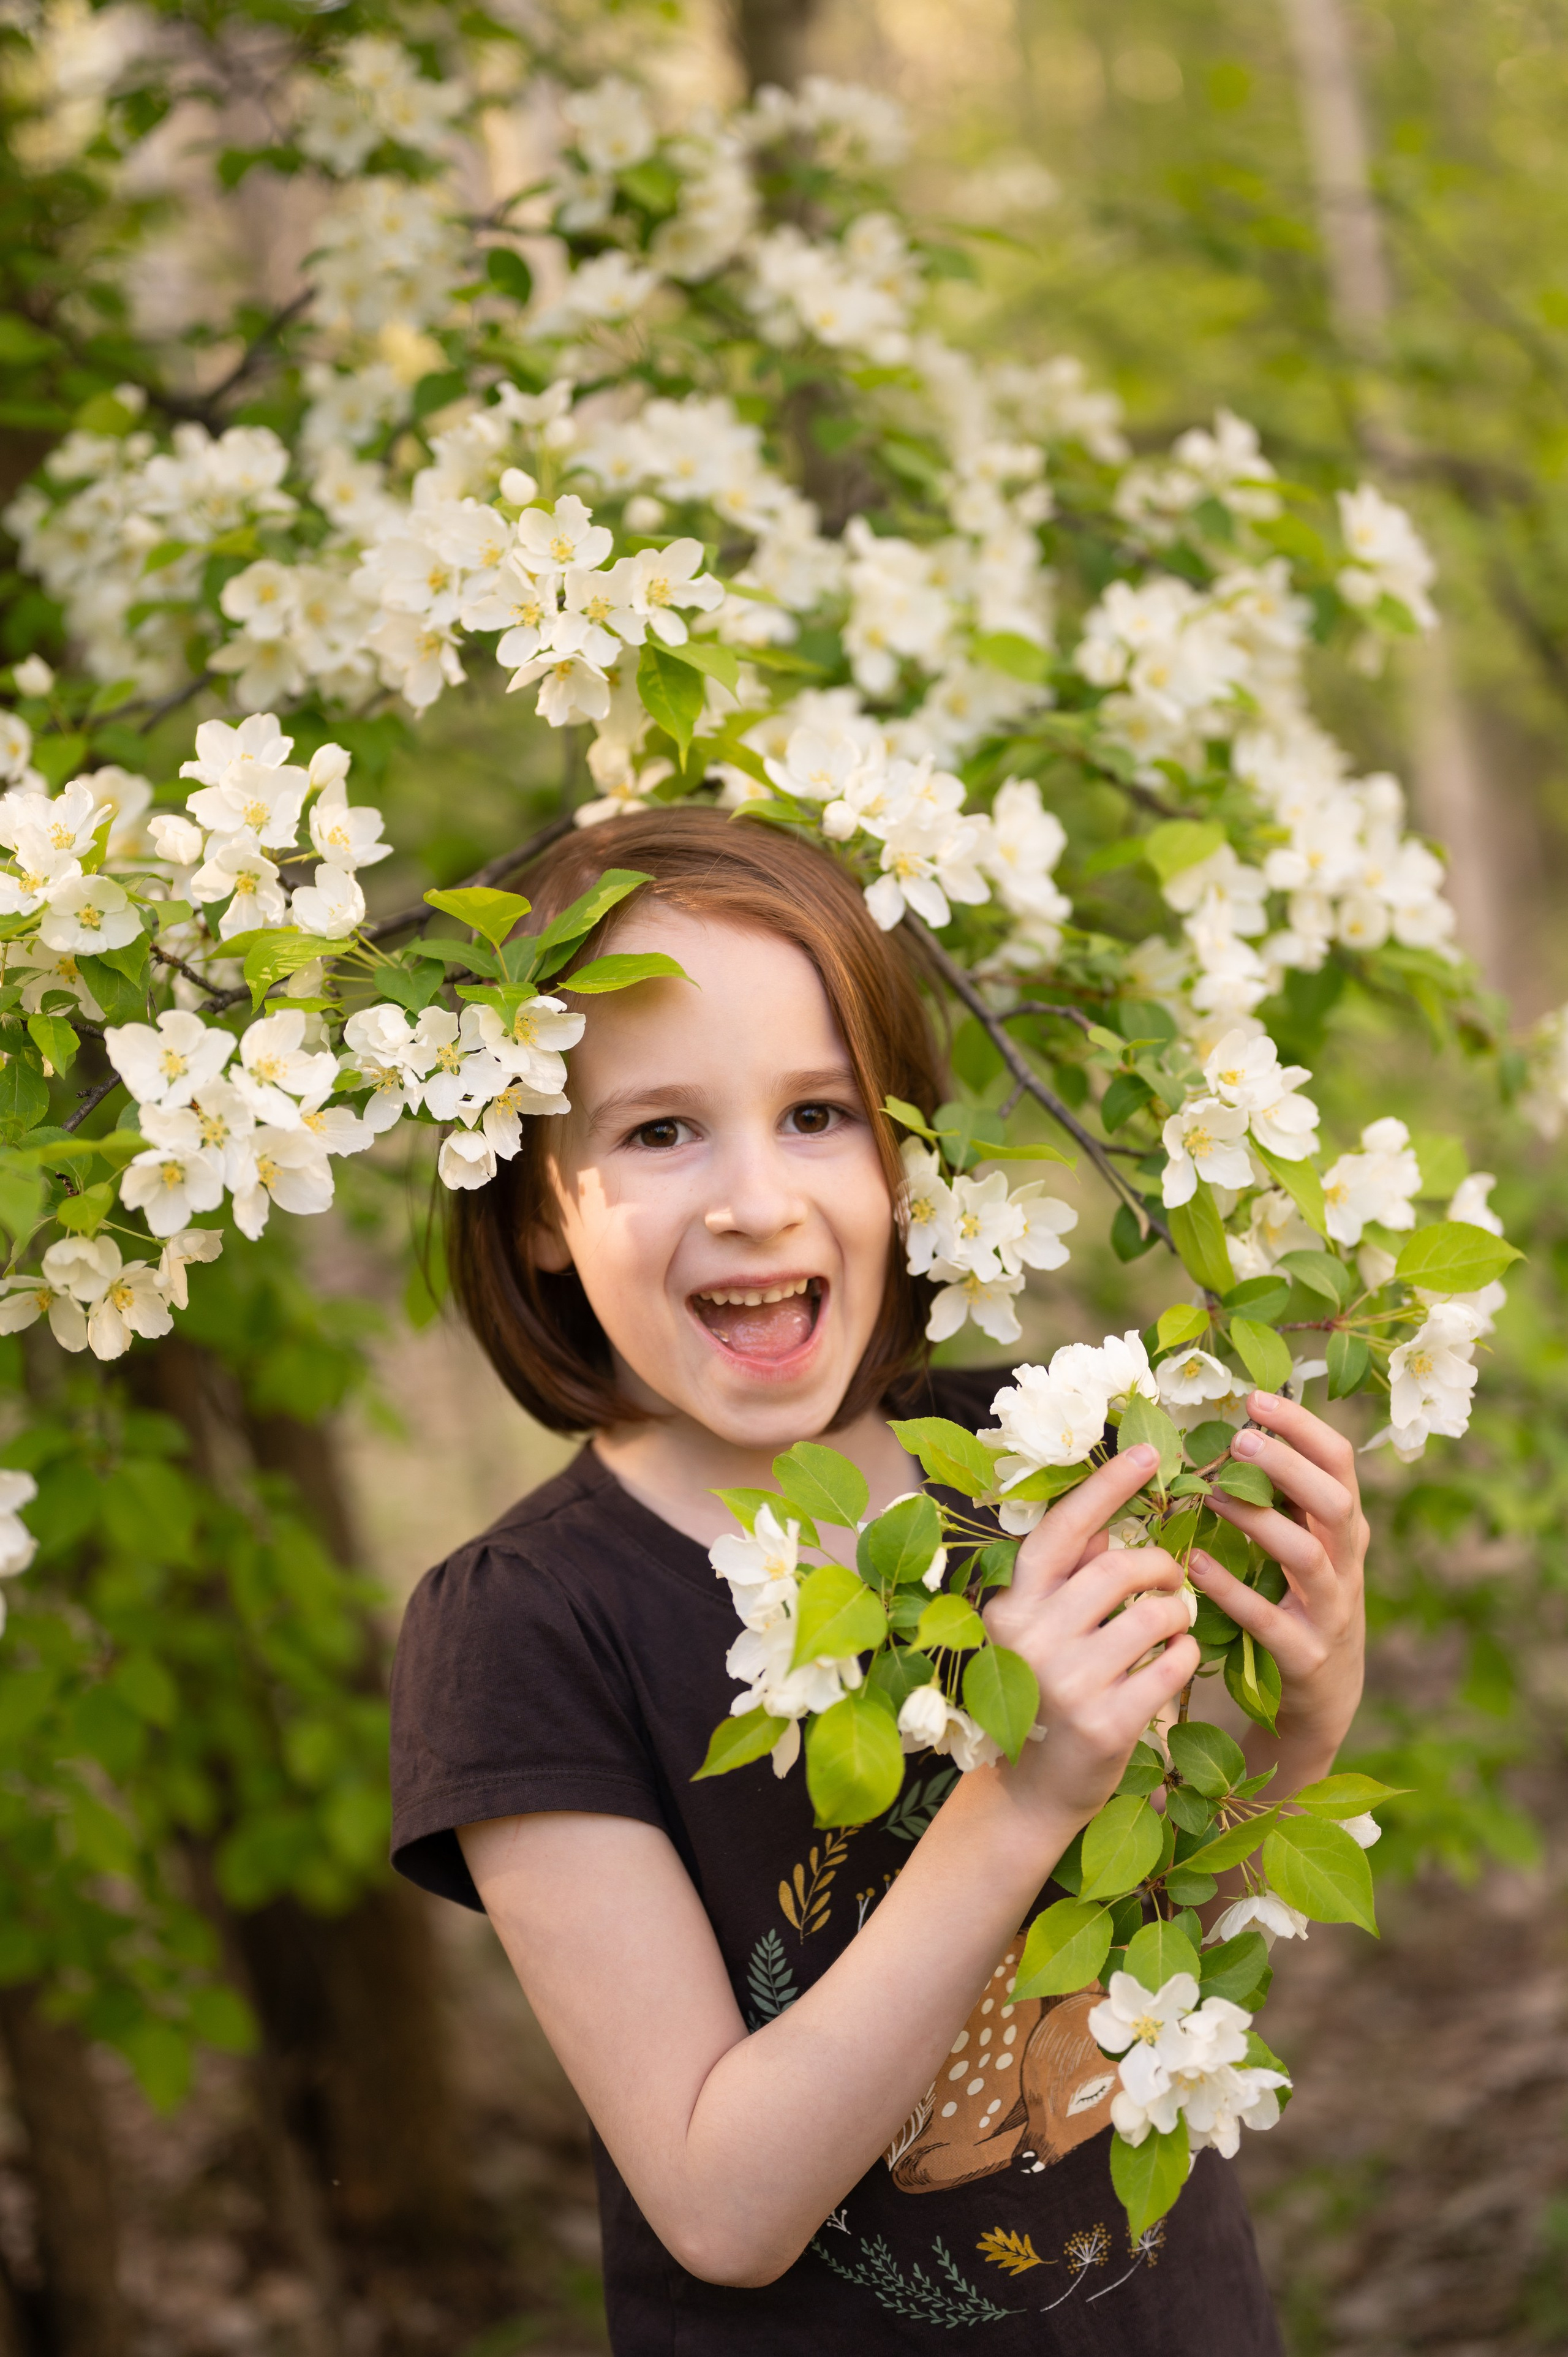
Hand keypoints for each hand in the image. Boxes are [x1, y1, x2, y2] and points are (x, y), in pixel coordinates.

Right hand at [983, 1445, 1199, 1828]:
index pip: (1061, 1529)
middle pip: (1119, 1568)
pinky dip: (1184, 1656)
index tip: (1150, 1451)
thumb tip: (1104, 1521)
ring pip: (1154, 1616)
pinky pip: (1172, 1665)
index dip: (1107, 1486)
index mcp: (1011, 1604)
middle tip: (1172, 1576)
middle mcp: (1030, 1638)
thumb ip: (1065, 1577)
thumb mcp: (1038, 1629)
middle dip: (1159, 1564)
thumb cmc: (1043, 1693)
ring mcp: (1066, 1684)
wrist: (1032, 1791)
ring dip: (1177, 1613)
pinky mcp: (1105, 1724)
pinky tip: (1173, 1665)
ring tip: (1173, 1624)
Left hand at [1190, 1390, 1366, 1763]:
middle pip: (1335, 1502)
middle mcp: (1347, 1564)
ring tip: (1211, 1495)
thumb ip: (1283, 1498)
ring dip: (1258, 1520)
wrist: (1325, 1701)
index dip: (1303, 1427)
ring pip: (1307, 1556)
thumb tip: (1235, 1428)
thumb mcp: (1305, 1546)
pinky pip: (1268, 1619)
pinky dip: (1230, 1589)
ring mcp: (1331, 1612)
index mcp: (1345, 1529)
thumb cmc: (1300, 1604)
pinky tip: (1191, 1563)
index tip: (1255, 1399)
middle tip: (1239, 1439)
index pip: (1340, 1463)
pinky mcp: (1305, 1656)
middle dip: (1289, 1466)